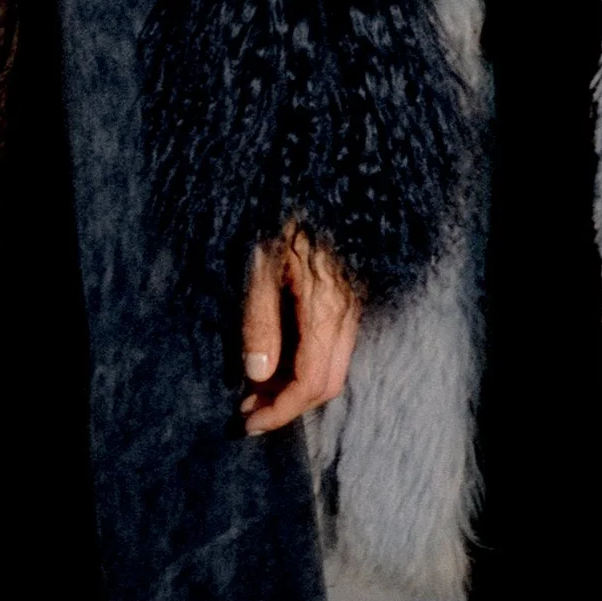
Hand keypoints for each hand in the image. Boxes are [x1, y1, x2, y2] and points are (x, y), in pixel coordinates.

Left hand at [238, 226, 362, 436]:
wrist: (323, 178)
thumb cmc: (284, 217)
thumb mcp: (260, 264)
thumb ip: (260, 320)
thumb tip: (258, 374)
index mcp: (327, 308)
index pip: (311, 381)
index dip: (281, 410)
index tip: (249, 422)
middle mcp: (348, 313)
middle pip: (327, 382)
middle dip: (288, 405)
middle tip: (248, 411)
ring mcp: (353, 305)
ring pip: (333, 366)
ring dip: (296, 388)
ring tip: (257, 391)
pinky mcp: (348, 297)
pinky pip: (334, 346)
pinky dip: (306, 365)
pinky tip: (279, 360)